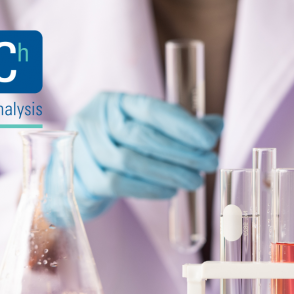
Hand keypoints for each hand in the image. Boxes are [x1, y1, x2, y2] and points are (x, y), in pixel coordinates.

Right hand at [49, 92, 222, 220]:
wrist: (77, 174)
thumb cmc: (117, 147)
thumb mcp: (145, 129)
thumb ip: (179, 126)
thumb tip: (217, 125)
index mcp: (113, 102)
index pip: (150, 109)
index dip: (181, 124)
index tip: (210, 139)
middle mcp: (93, 119)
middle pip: (140, 136)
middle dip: (180, 151)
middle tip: (209, 163)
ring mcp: (82, 148)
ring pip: (129, 161)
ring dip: (167, 173)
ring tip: (194, 181)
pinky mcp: (79, 176)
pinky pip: (117, 184)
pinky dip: (148, 189)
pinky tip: (169, 191)